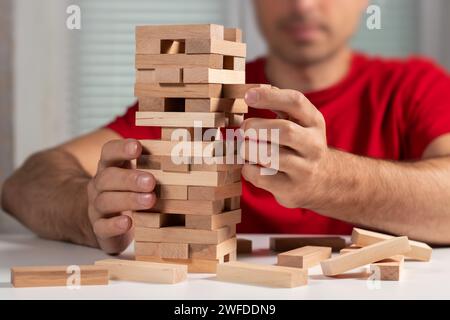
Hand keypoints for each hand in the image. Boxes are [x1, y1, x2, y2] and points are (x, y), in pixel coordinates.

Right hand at [87, 139, 155, 253]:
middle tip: (151, 181)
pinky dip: (114, 225)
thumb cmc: (129, 193)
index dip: (121, 148)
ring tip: (149, 200)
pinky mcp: (99, 228)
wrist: (107, 221)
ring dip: (128, 200)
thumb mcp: (138, 176)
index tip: (137, 147)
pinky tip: (128, 223)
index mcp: (110, 167)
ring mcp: (96, 207)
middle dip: (130, 178)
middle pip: (107, 178)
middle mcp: (99, 185)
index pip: (109, 152)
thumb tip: (181, 155)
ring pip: (105, 201)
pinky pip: (102, 227)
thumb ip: (153, 166)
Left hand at [241, 86, 329, 208]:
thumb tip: (251, 92)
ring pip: (270, 156)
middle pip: (284, 130)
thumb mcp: (299, 121)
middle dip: (256, 127)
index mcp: (314, 122)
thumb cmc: (300, 144)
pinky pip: (260, 176)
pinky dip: (247, 168)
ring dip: (248, 149)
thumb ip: (279, 105)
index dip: (269, 96)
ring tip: (245, 148)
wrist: (322, 180)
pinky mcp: (290, 189)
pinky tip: (250, 165)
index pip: (296, 102)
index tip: (248, 96)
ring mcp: (304, 169)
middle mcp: (313, 145)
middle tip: (243, 129)